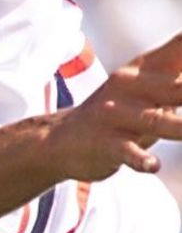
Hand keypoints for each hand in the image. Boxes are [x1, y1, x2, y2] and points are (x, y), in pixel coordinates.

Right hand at [50, 32, 181, 178]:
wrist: (63, 138)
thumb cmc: (122, 110)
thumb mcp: (150, 84)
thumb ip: (179, 68)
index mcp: (146, 68)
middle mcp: (131, 86)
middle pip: (177, 87)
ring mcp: (117, 114)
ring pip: (157, 121)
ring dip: (181, 127)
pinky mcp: (105, 142)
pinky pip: (126, 152)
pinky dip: (139, 159)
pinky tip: (152, 165)